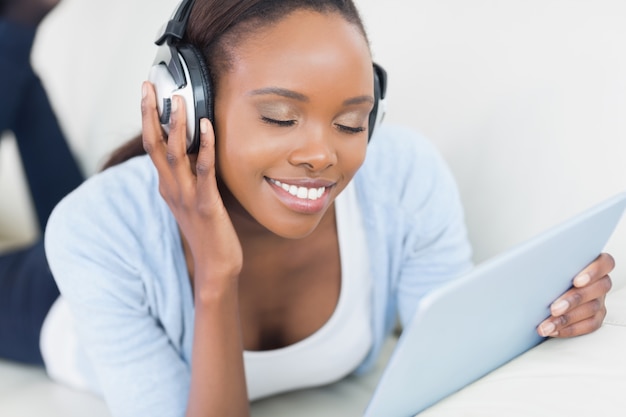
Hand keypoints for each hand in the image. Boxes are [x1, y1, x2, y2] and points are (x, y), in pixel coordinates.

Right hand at [141, 82, 242, 287]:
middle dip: (149, 114)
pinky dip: (204, 147)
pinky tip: (207, 127)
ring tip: (178, 100)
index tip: (147, 93)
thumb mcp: (192, 199)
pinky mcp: (206, 204)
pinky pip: (203, 171)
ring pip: (175, 155)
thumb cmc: (208, 232)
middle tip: (148, 86)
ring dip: (175, 126)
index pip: (151, 147)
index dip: (147, 119)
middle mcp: (171, 189)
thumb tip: (195, 151)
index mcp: (167, 186)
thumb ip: (189, 176)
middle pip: (153, 145)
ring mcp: (186, 197)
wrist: (215, 265)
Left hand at [537, 253, 613, 337]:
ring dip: (566, 319)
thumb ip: (547, 263)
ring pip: (591, 309)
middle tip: (553, 308)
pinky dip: (570, 329)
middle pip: (598, 288)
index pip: (604, 263)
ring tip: (547, 325)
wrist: (541, 290)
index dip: (593, 271)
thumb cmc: (545, 272)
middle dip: (574, 300)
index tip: (576, 281)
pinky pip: (589, 325)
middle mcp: (599, 281)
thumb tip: (529, 266)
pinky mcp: (596, 316)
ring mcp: (599, 299)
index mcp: (593, 263)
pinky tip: (554, 330)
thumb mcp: (546, 264)